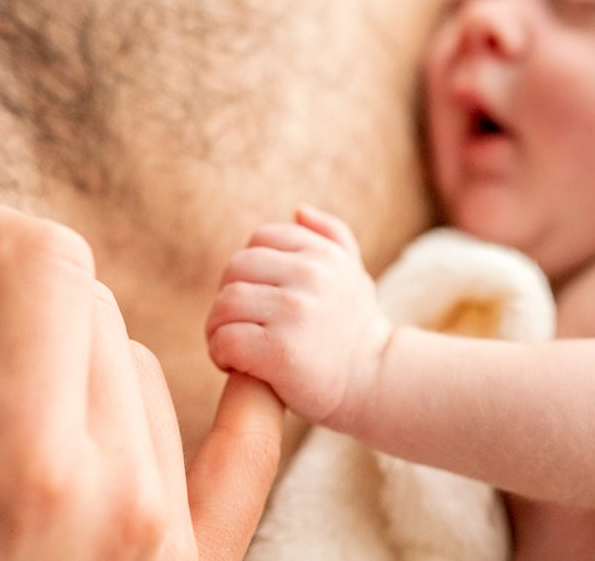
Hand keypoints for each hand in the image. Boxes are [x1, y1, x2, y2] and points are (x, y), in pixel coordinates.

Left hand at [205, 204, 389, 426]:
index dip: (248, 271)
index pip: (259, 240)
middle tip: (239, 327)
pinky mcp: (280, 351)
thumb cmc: (356, 332)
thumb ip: (332, 237)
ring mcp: (295, 312)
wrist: (377, 384)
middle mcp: (311, 276)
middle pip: (235, 269)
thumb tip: (298, 210)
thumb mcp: (354, 276)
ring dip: (218, 329)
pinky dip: (220, 354)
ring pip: (225, 304)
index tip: (257, 300)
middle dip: (228, 299)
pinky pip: (225, 339)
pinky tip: (235, 366)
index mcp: (323, 254)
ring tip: (234, 348)